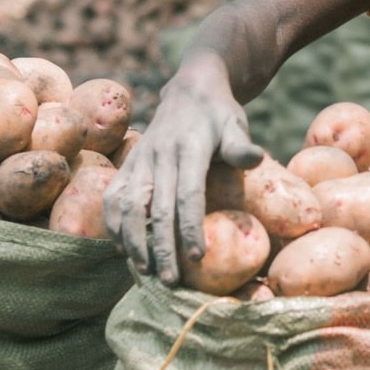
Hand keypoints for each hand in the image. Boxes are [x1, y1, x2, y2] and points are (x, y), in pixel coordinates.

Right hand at [101, 56, 264, 284]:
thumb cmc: (219, 115)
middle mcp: (159, 154)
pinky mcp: (128, 164)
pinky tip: (123, 249)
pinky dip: (114, 224)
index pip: (188, 193)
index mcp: (189, 147)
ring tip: (145, 270)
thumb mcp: (235, 124)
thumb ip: (240, 146)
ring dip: (133, 240)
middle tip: (171, 280)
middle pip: (156, 207)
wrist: (191, 89)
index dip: (192, 226)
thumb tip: (256, 157)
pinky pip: (112, 197)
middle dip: (162, 246)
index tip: (199, 256)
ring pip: (127, 205)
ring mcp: (140, 159)